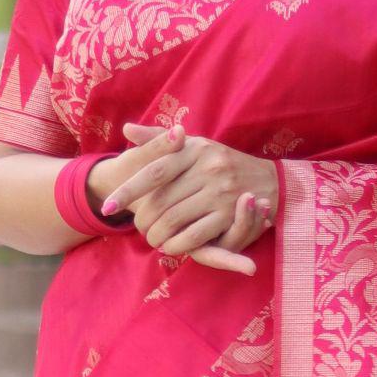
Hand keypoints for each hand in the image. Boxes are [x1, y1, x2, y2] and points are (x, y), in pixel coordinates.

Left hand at [100, 117, 278, 273]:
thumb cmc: (221, 162)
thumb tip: (127, 129)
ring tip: (152, 238)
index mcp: (193, 148)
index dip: (128, 190)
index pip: (153, 171)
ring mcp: (220, 192)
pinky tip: (171, 246)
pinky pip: (195, 236)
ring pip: (175, 220)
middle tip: (137, 228)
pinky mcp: (231, 214)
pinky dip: (178, 245)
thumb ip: (159, 140)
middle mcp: (207, 168)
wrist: (268, 179)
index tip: (108, 205)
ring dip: (158, 235)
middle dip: (143, 220)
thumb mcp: (194, 145)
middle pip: (161, 201)